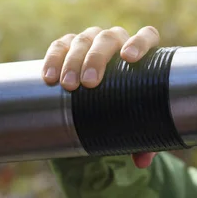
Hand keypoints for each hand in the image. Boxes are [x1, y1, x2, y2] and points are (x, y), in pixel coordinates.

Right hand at [41, 26, 160, 168]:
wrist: (101, 98)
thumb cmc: (127, 108)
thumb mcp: (139, 124)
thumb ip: (146, 140)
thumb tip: (142, 161)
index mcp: (142, 53)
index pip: (147, 36)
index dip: (140, 42)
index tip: (130, 58)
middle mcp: (118, 41)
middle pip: (109, 38)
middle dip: (98, 58)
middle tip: (90, 83)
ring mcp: (93, 40)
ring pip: (83, 40)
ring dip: (74, 61)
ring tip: (68, 86)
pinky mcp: (69, 45)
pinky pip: (60, 46)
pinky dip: (53, 59)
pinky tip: (49, 78)